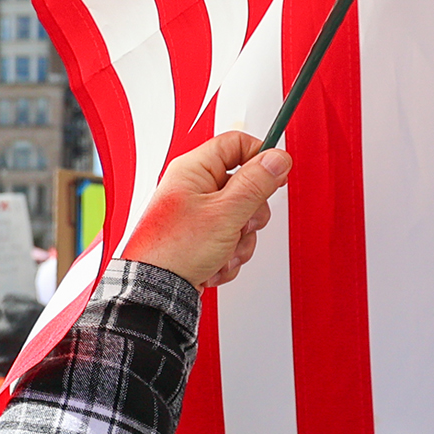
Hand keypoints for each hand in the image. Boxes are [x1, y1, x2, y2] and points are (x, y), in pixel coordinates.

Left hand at [119, 131, 289, 289]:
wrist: (156, 289)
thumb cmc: (174, 250)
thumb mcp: (225, 213)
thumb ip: (255, 184)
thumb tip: (277, 159)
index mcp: (194, 170)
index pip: (236, 144)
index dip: (261, 156)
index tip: (278, 173)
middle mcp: (194, 187)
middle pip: (245, 185)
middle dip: (251, 214)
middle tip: (241, 225)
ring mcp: (198, 213)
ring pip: (242, 217)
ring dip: (240, 241)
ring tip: (223, 250)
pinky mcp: (202, 236)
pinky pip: (232, 238)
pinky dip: (229, 255)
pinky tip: (215, 263)